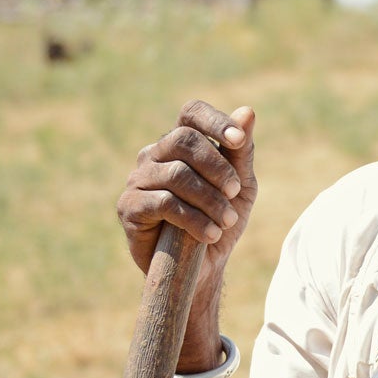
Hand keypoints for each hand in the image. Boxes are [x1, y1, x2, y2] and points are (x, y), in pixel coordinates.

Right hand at [117, 102, 258, 307]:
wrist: (204, 266)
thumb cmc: (221, 219)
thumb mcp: (240, 186)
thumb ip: (241, 151)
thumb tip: (248, 112)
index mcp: (181, 143)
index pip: (191, 113)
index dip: (214, 121)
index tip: (238, 141)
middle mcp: (155, 154)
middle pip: (183, 140)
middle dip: (216, 166)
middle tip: (234, 191)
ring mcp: (138, 179)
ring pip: (176, 174)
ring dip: (210, 199)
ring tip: (227, 220)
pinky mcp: (129, 207)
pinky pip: (164, 203)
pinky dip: (194, 219)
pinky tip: (210, 234)